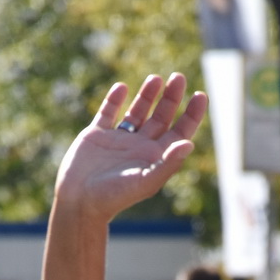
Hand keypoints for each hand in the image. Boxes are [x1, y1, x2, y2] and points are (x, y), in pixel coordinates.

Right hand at [53, 74, 207, 223]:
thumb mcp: (146, 181)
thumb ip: (168, 162)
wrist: (80, 201)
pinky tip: (122, 88)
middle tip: (179, 78)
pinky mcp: (97, 135)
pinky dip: (114, 100)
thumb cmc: (115, 196)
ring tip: (156, 79)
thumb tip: (190, 143)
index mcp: (155, 157)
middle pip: (161, 117)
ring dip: (147, 95)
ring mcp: (118, 140)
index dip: (191, 115)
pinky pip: (107, 113)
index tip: (200, 95)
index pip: (180, 132)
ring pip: (137, 112)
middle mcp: (139, 147)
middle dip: (171, 98)